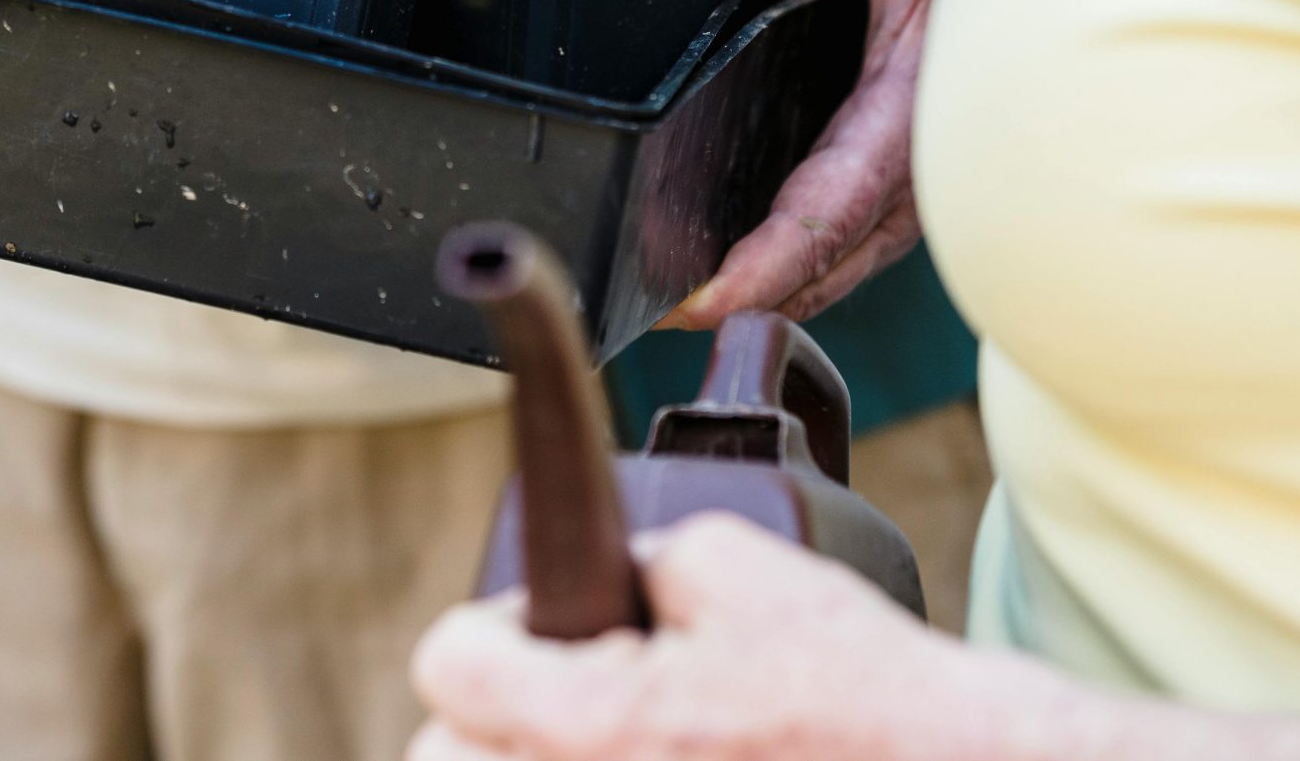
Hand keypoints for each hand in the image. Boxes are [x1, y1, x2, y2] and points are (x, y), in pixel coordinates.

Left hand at [407, 514, 1091, 760]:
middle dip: (488, 720)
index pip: (448, 662)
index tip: (538, 628)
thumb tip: (606, 572)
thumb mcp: (744, 568)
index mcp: (589, 724)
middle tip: (566, 700)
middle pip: (437, 757)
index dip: (495, 628)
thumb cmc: (862, 696)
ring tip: (614, 745)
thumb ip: (643, 558)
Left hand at [664, 0, 969, 327]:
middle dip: (745, 300)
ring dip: (766, 297)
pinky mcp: (901, 195)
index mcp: (918, 119)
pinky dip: (793, 275)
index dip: (764, 264)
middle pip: (824, 266)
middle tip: (653, 317)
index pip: (830, 211)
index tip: (698, 300)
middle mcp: (919, 178)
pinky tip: (733, 282)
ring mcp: (914, 197)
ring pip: (835, 271)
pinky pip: (845, 252)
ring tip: (674, 312)